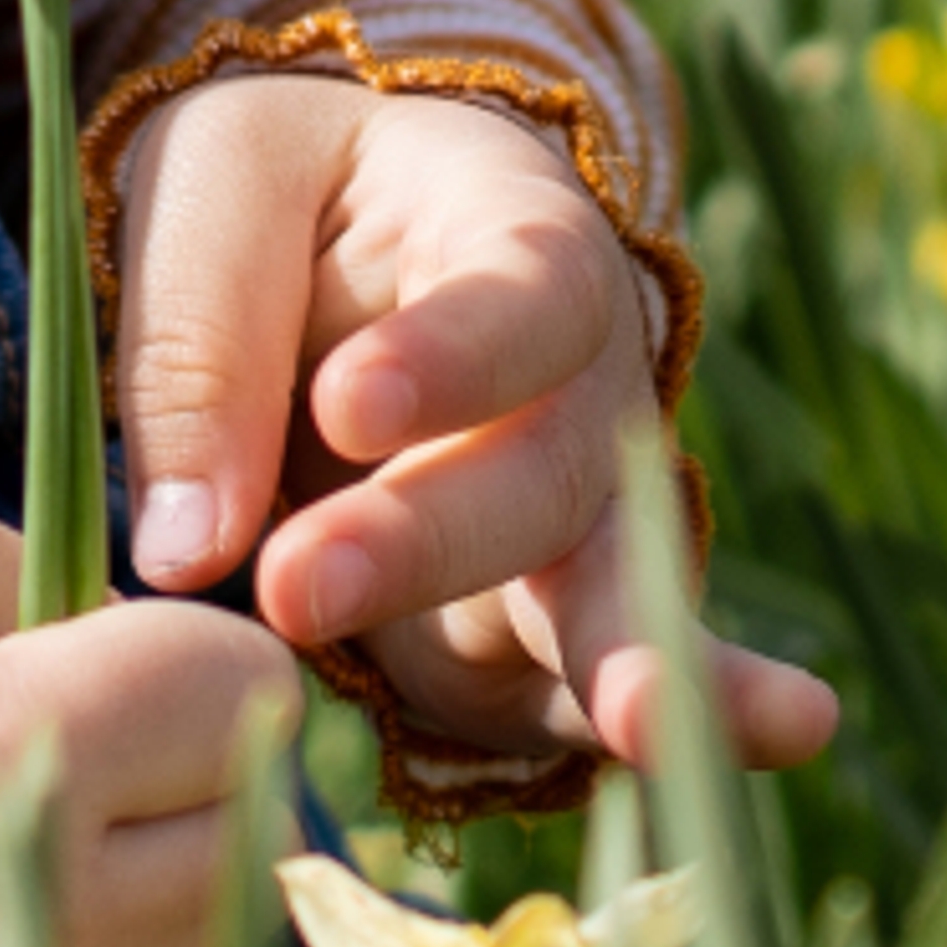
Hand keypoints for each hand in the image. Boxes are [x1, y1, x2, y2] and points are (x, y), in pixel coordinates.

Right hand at [0, 477, 299, 946]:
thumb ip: (35, 547)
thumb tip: (164, 631)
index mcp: (0, 756)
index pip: (248, 693)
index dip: (193, 676)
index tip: (119, 695)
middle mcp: (25, 936)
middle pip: (259, 853)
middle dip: (192, 813)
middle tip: (84, 814)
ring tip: (63, 928)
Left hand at [115, 70, 837, 776]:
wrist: (323, 252)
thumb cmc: (275, 198)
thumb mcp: (215, 187)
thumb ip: (199, 339)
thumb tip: (189, 544)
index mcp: (514, 228)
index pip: (515, 289)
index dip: (448, 350)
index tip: (344, 403)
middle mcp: (583, 379)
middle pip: (548, 463)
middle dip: (430, 536)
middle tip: (295, 581)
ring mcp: (581, 515)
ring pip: (607, 587)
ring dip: (616, 658)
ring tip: (650, 722)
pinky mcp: (538, 636)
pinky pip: (598, 691)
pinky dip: (678, 735)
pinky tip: (757, 759)